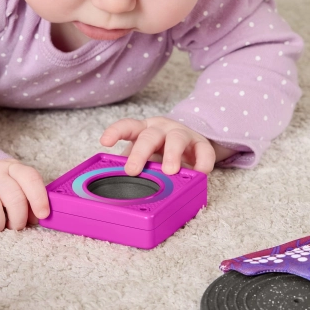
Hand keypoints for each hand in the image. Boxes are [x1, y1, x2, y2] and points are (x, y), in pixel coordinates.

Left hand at [100, 116, 218, 175]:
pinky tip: (199, 173)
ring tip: (169, 171)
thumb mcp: (144, 156)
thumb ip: (131, 165)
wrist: (189, 144)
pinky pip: (204, 151)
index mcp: (143, 130)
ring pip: (176, 139)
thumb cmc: (159, 152)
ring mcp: (181, 134)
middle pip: (149, 136)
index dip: (115, 132)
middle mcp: (161, 129)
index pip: (127, 126)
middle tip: (132, 170)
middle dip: (140, 153)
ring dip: (172, 155)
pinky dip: (202, 162)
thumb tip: (114, 183)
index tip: (105, 142)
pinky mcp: (201, 144)